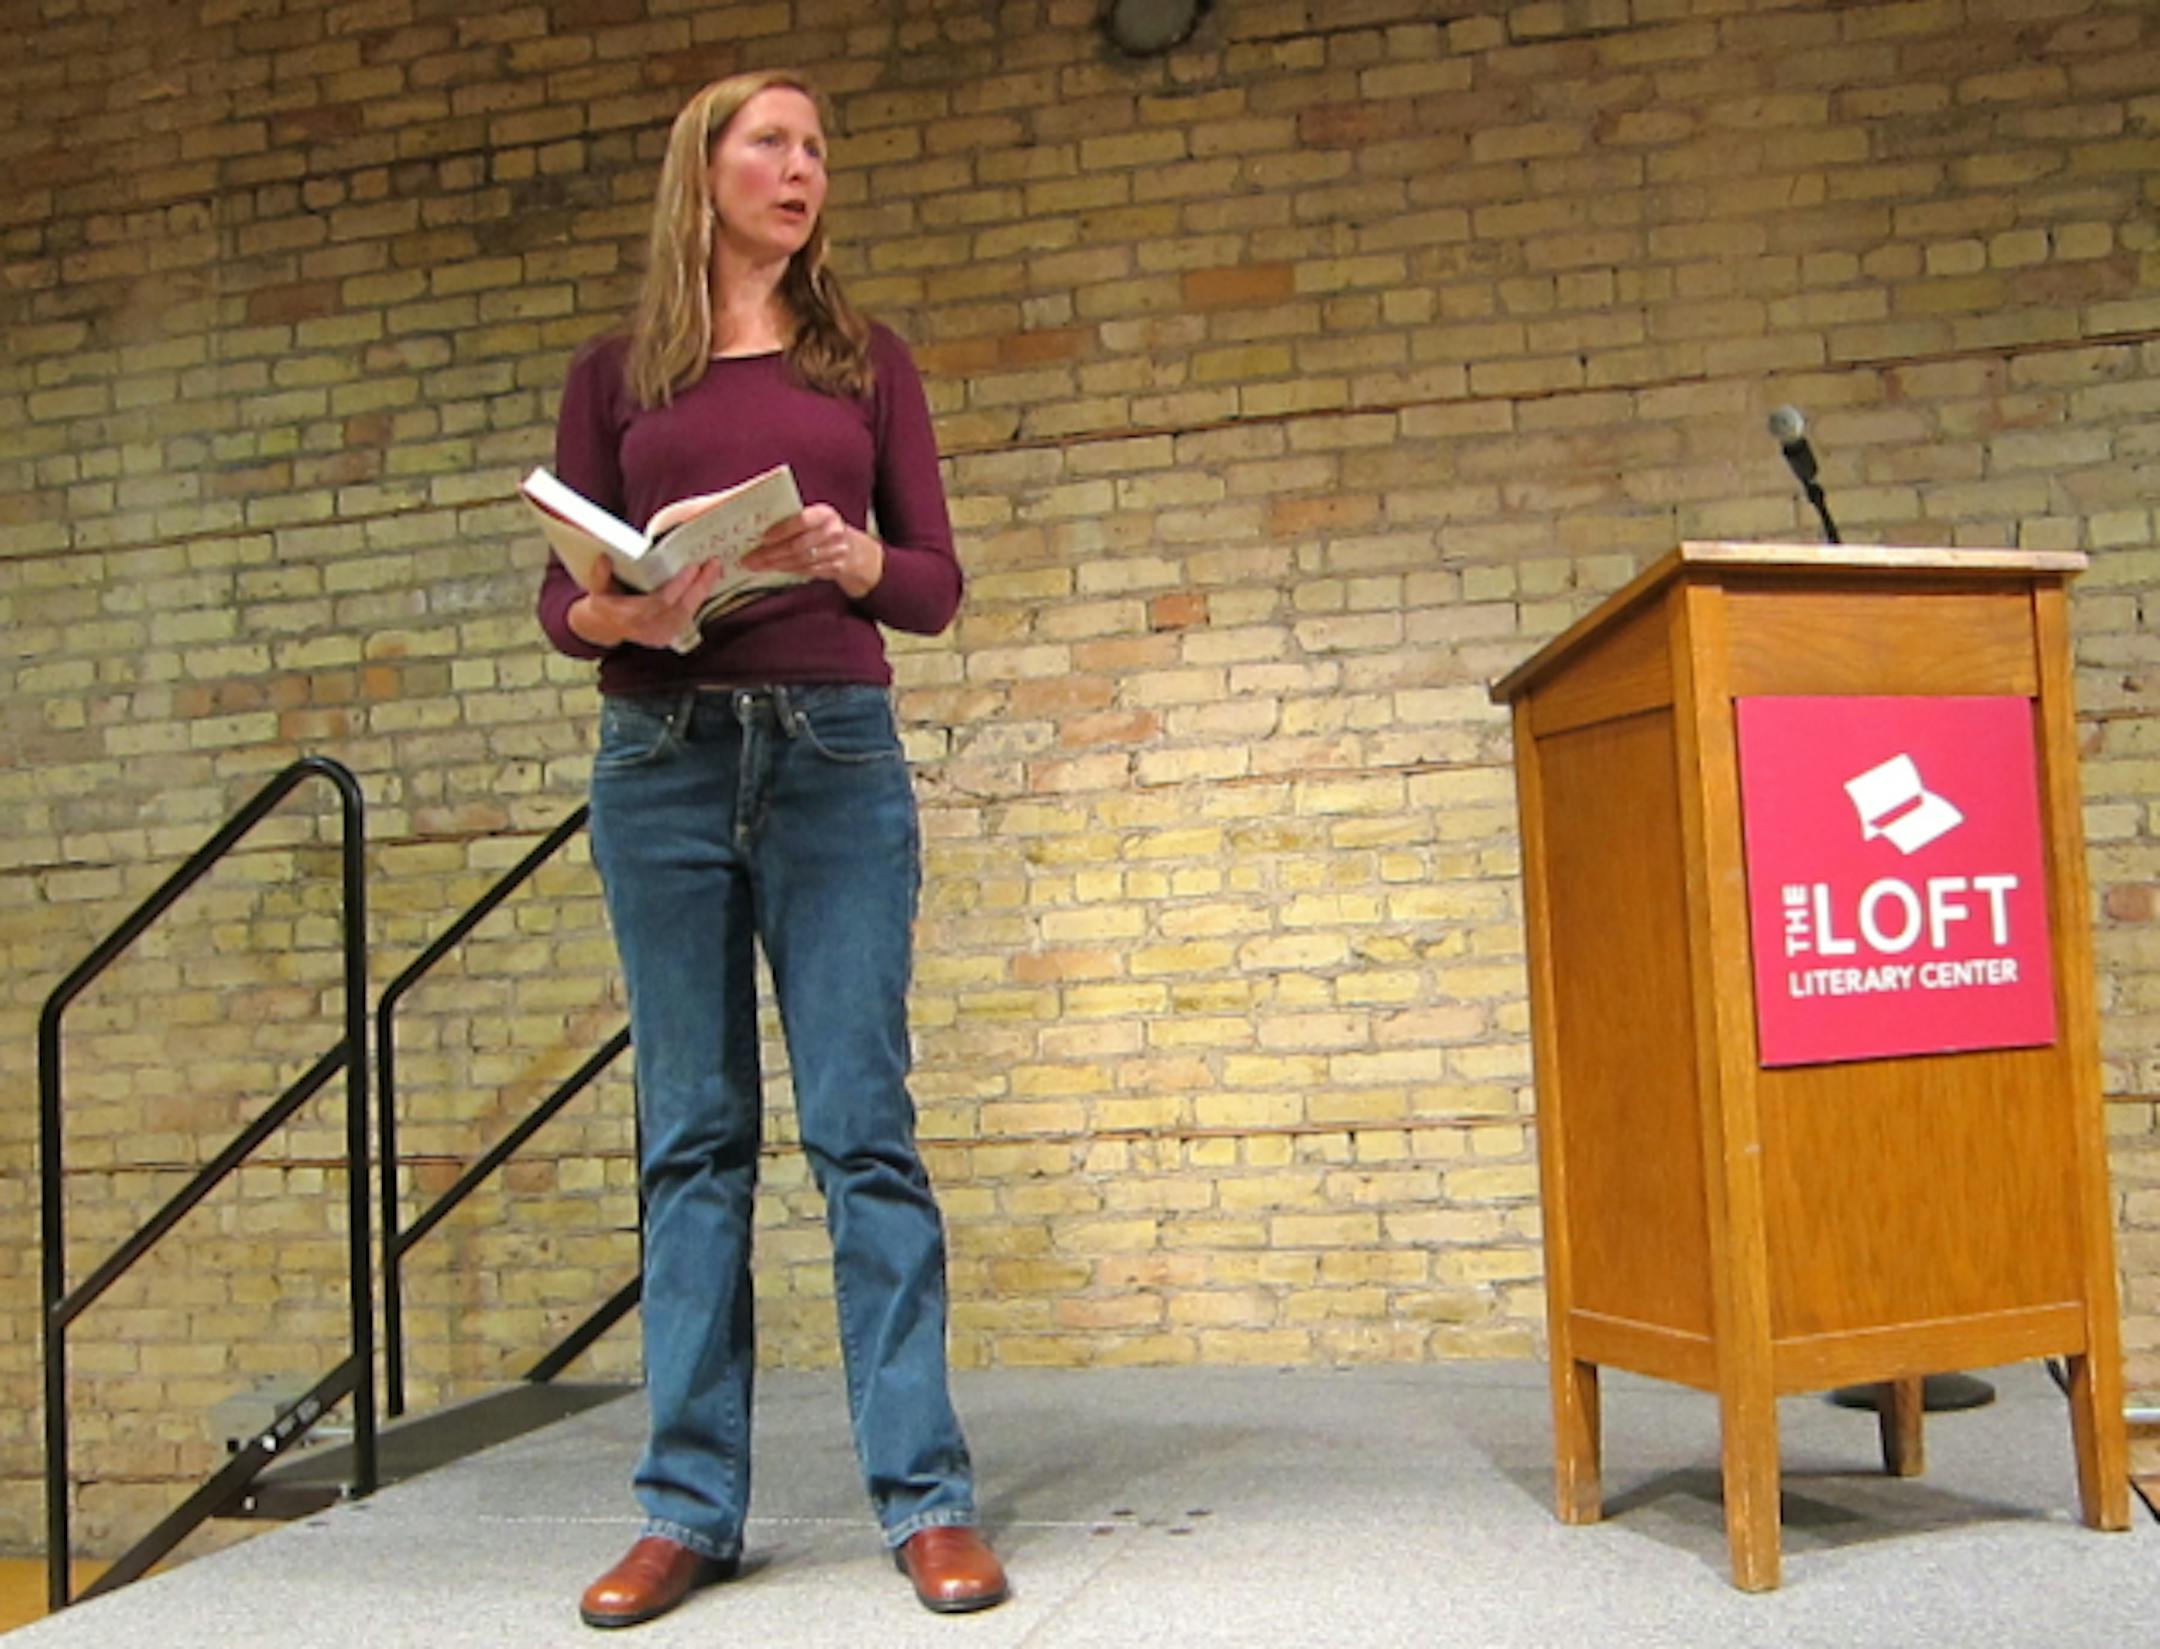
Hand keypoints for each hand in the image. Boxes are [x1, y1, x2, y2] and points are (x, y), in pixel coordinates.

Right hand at [568, 559, 728, 650]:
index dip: (679, 585)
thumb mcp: (598, 588)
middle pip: (681, 608)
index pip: (661, 602)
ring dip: (704, 591)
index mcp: (630, 616)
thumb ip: (600, 575)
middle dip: (700, 585)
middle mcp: (647, 629)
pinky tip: (708, 583)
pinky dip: (699, 600)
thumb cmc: (605, 603)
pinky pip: (688, 617)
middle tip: (713, 564)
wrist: (606, 627)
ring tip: (715, 570)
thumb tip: (605, 558)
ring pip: (688, 613)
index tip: (693, 567)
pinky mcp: (668, 636)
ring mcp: (659, 635)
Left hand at [746, 504, 882, 597]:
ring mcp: (836, 552)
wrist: (855, 550)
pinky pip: (806, 570)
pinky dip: (788, 570)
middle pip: (798, 546)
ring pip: (800, 561)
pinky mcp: (834, 568)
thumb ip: (795, 520)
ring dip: (775, 564)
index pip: (802, 521)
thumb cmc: (825, 529)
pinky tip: (774, 569)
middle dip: (771, 553)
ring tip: (757, 565)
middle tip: (750, 558)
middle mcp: (833, 532)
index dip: (782, 530)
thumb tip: (760, 527)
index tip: (763, 538)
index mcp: (825, 514)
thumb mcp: (816, 518)